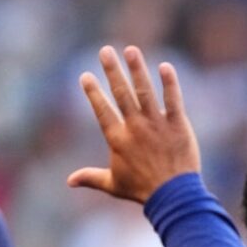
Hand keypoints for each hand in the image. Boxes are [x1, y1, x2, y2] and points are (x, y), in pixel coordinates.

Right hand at [68, 45, 199, 203]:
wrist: (173, 196)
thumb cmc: (142, 191)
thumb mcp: (113, 184)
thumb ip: (91, 177)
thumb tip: (69, 181)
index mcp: (118, 139)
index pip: (102, 110)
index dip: (93, 92)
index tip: (85, 75)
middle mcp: (135, 127)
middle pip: (121, 94)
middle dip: (112, 70)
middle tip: (105, 50)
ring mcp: (157, 125)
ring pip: (145, 92)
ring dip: (137, 69)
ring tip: (131, 50)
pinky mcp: (177, 125)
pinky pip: (173, 100)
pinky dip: (170, 83)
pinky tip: (165, 67)